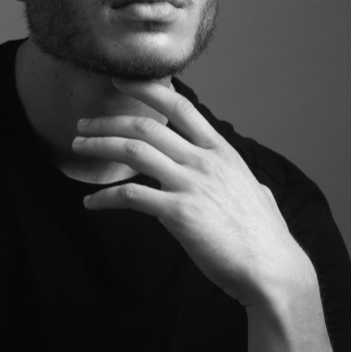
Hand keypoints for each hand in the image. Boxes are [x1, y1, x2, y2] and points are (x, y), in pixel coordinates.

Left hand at [72, 79, 313, 309]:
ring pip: (134, 151)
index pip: (180, 108)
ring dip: (100, 146)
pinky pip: (131, 196)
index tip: (121, 81)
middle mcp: (204, 162)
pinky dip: (106, 197)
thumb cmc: (265, 237)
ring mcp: (191, 185)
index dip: (147, 89)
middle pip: (146, 127)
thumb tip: (251, 184)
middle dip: (109, 122)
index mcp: (221, 152)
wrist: (271, 269)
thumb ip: (244, 182)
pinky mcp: (178, 214)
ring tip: (79, 148)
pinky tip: (92, 203)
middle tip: (84, 125)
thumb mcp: (257, 193)